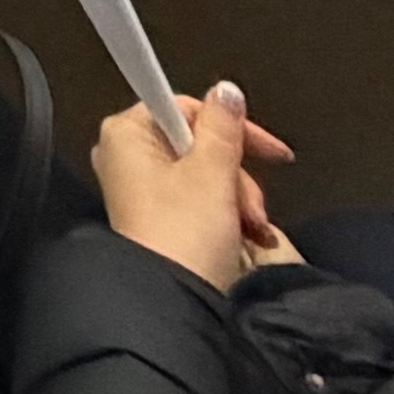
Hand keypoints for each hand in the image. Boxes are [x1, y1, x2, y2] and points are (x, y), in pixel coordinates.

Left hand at [94, 81, 293, 289]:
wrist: (173, 301)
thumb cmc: (184, 236)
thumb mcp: (213, 172)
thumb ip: (223, 127)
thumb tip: (226, 91)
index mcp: (127, 134)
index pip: (185, 107)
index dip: (231, 127)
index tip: (268, 148)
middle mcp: (125, 157)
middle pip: (197, 144)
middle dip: (236, 173)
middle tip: (251, 203)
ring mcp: (139, 190)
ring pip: (203, 174)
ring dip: (236, 198)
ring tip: (251, 228)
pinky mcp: (155, 219)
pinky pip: (197, 201)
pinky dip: (225, 215)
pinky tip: (246, 237)